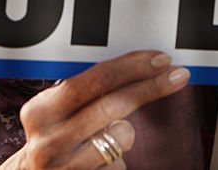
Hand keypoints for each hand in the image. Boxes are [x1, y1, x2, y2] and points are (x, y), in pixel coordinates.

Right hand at [1, 51, 189, 168]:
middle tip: (178, 75)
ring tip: (106, 141)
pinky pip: (120, 165)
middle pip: (112, 105)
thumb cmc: (56, 140)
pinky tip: (99, 165)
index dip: (130, 67)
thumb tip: (139, 63)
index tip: (160, 59)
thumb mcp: (57, 114)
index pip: (92, 80)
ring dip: (126, 134)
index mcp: (39, 112)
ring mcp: (64, 169)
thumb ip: (86, 92)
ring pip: (122, 137)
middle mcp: (47, 142)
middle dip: (150, 87)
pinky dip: (119, 162)